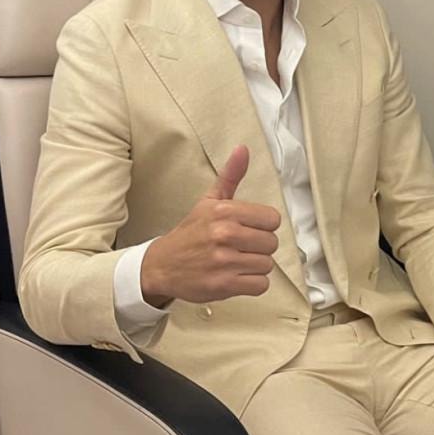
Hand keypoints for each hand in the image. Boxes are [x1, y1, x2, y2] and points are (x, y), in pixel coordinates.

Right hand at [140, 145, 280, 305]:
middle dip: (259, 247)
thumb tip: (243, 150)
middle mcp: (224, 234)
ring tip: (236, 262)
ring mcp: (224, 261)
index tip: (248, 229)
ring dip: (255, 266)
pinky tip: (237, 276)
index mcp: (224, 211)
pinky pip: (260, 285)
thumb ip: (230, 176)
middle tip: (240, 248)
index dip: (263, 226)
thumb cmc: (190, 233)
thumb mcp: (209, 202)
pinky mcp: (224, 285)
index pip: (272, 219)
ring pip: (267, 265)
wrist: (161, 265)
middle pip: (271, 243)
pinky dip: (252, 283)